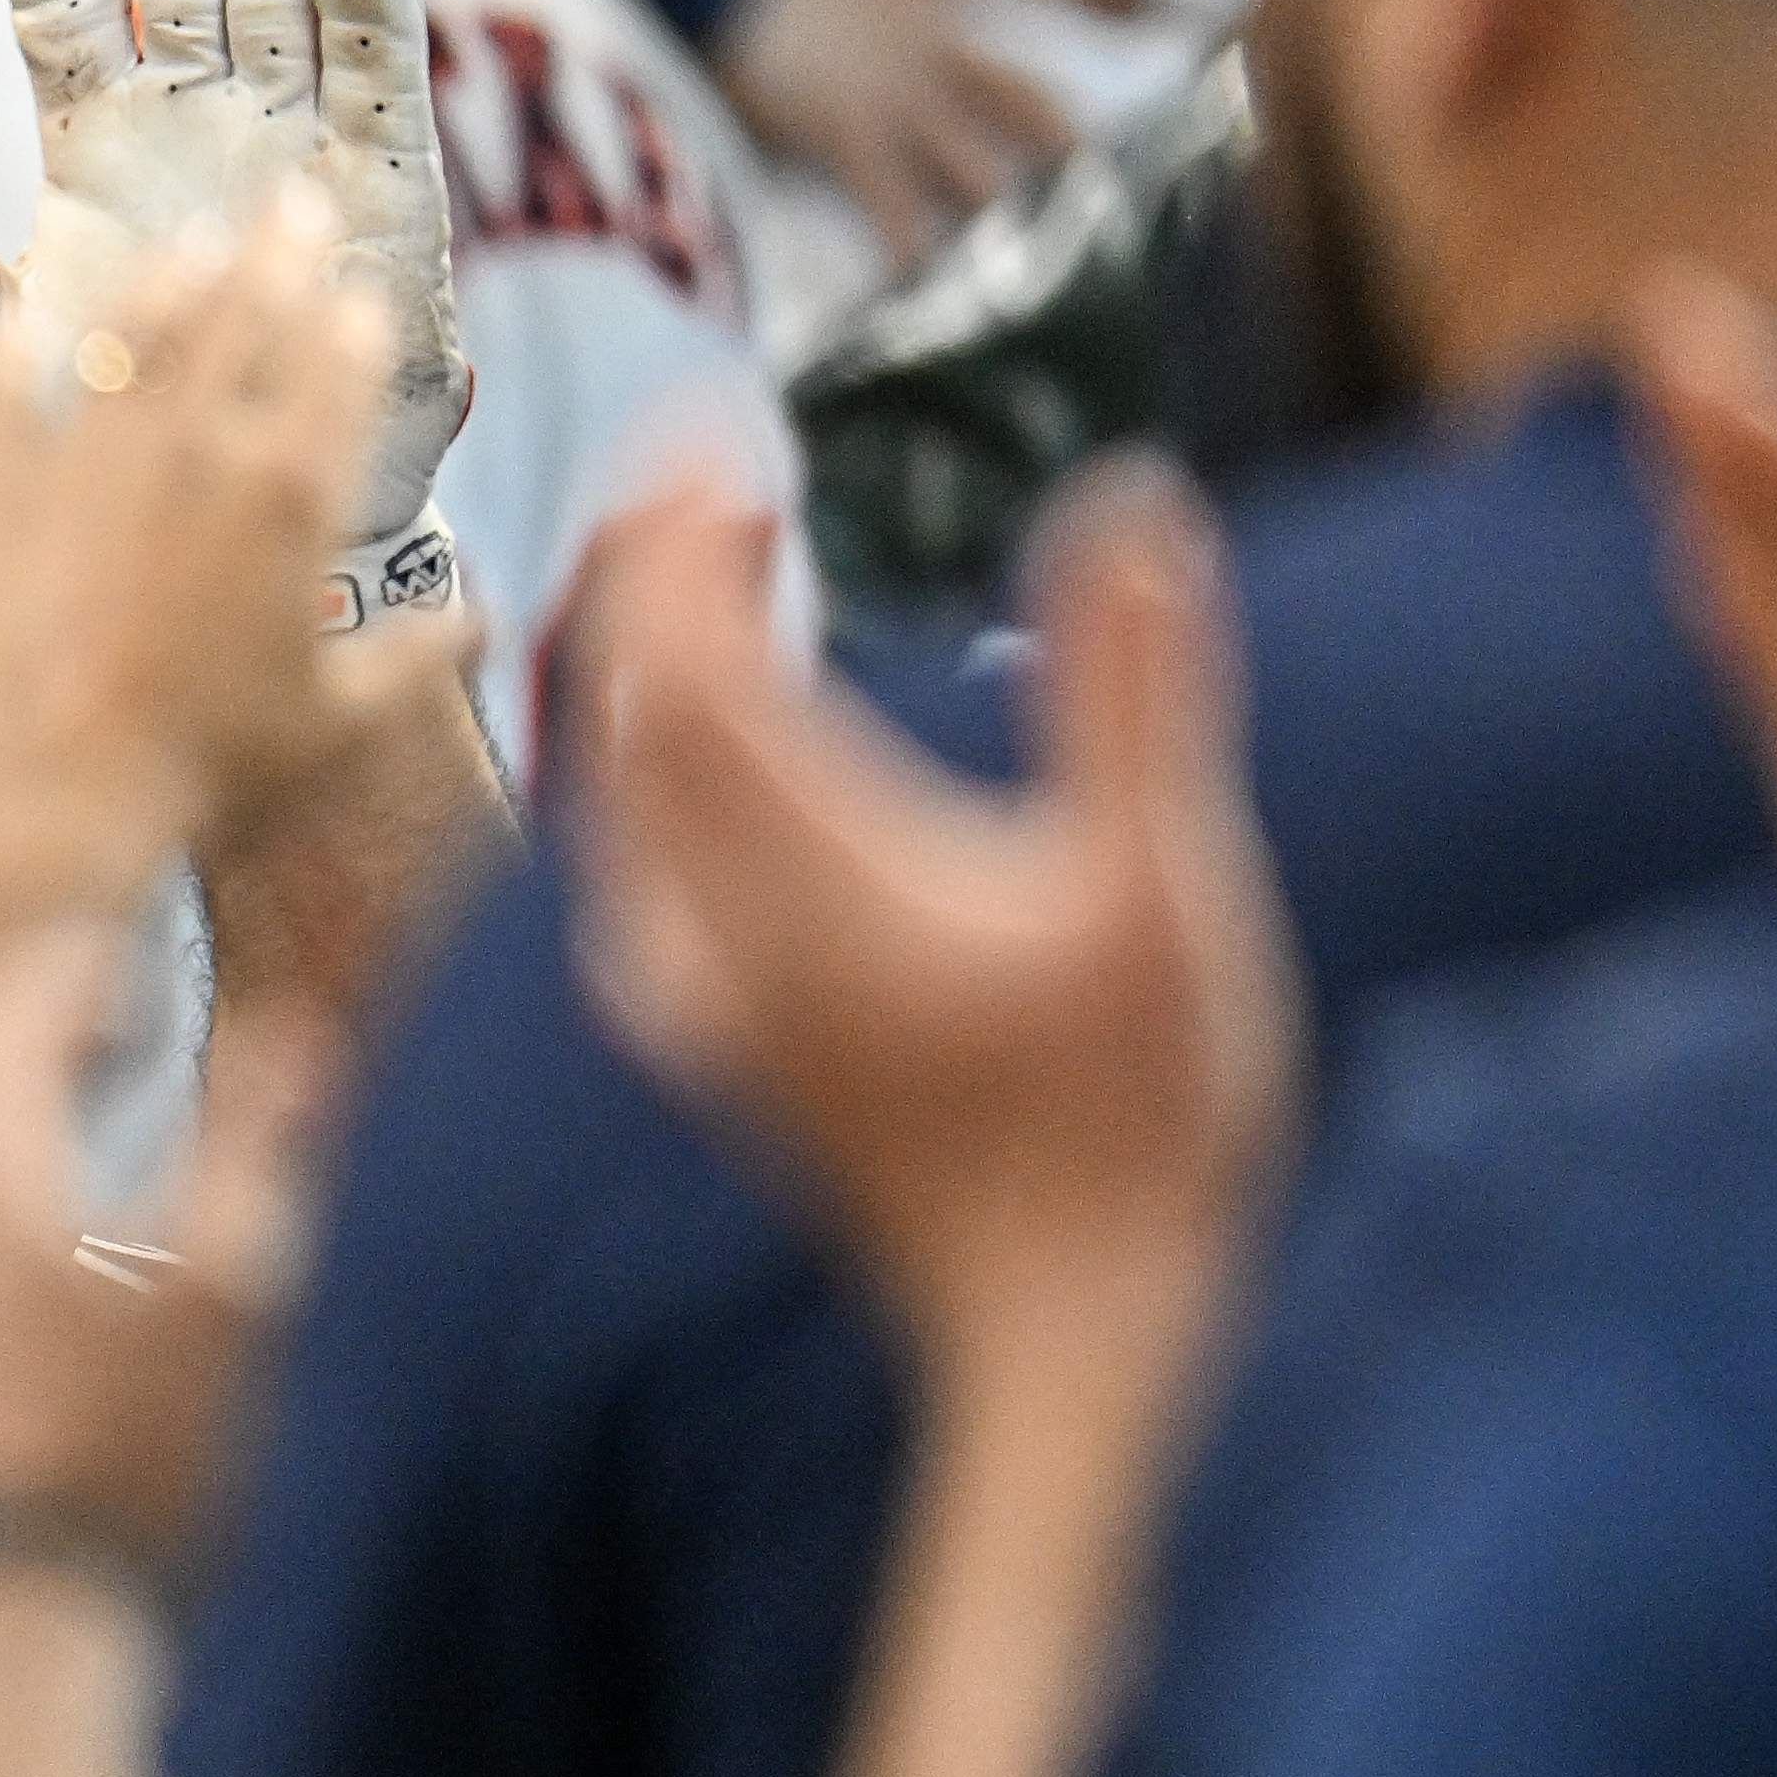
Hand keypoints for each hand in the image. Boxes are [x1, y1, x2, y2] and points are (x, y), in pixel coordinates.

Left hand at [0, 199, 488, 953]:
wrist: (54, 797)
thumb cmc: (210, 770)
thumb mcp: (341, 722)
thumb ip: (418, 655)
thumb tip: (480, 614)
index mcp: (292, 492)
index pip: (338, 365)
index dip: (352, 319)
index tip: (357, 293)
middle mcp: (195, 449)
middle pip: (245, 314)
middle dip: (277, 251)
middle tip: (292, 201)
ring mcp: (88, 456)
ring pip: (136, 332)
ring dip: (168, 277)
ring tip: (190, 242)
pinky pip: (3, 387)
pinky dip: (16, 342)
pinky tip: (25, 310)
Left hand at [561, 460, 1292, 1363]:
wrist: (1068, 1328)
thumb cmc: (1133, 1122)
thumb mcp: (1164, 885)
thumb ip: (1136, 691)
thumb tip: (1130, 504)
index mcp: (806, 871)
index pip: (675, 664)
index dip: (676, 540)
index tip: (721, 449)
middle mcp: (714, 931)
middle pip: (623, 715)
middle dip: (657, 580)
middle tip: (729, 487)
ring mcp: (700, 1000)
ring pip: (613, 797)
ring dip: (649, 675)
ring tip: (725, 585)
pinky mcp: (716, 1049)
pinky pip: (627, 877)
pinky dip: (651, 780)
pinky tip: (702, 777)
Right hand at [715, 0, 1138, 255]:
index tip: (1137, 11)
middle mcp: (936, 42)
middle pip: (1022, 98)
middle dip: (1059, 142)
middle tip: (1088, 176)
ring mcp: (900, 97)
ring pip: (975, 167)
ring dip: (995, 211)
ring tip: (1019, 259)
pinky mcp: (849, 137)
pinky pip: (891, 207)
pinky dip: (905, 250)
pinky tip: (915, 284)